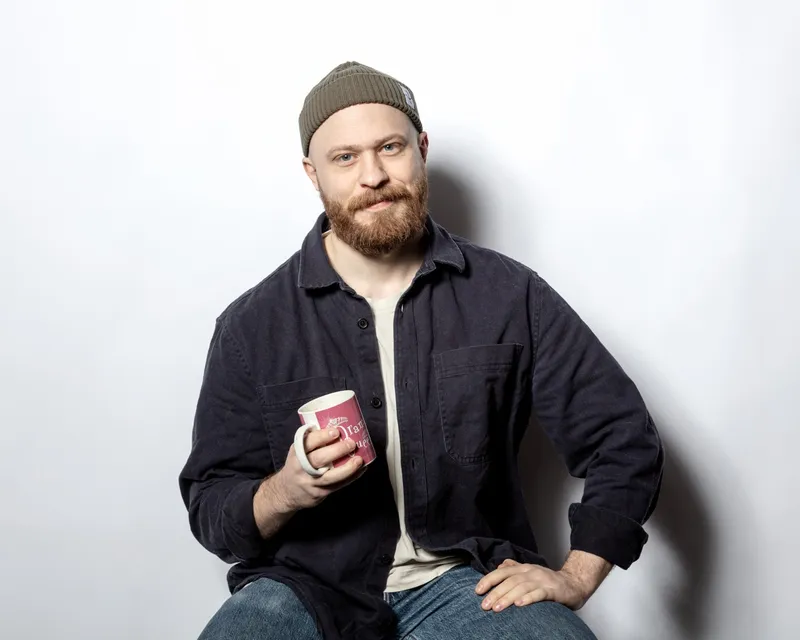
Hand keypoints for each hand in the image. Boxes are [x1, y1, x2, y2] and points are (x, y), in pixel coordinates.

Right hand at [271, 428, 366, 510]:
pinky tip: (360, 470)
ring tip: (359, 460)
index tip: (336, 431)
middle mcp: (302, 468)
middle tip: (351, 443)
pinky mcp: (319, 493)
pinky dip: (351, 477)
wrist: (287, 491)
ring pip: (330, 476)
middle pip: (319, 459)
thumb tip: (338, 426)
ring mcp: (311, 482)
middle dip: (337, 450)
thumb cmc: (297, 466)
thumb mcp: (298, 451)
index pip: (308, 443)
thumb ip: (312, 442)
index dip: (322, 437)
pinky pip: (337, 486)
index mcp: (297, 453)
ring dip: (347, 468)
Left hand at [475, 559, 589, 611]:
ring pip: (521, 587)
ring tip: (497, 608)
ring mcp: (541, 580)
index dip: (489, 580)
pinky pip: (538, 594)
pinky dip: (528, 599)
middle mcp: (530, 572)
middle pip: (509, 581)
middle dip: (495, 593)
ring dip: (508, 597)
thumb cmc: (548, 581)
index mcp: (523, 568)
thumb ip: (515, 569)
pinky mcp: (552, 590)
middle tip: (485, 605)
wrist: (573, 584)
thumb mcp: (529, 573)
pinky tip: (519, 605)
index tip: (477, 590)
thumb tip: (499, 566)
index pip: (502, 572)